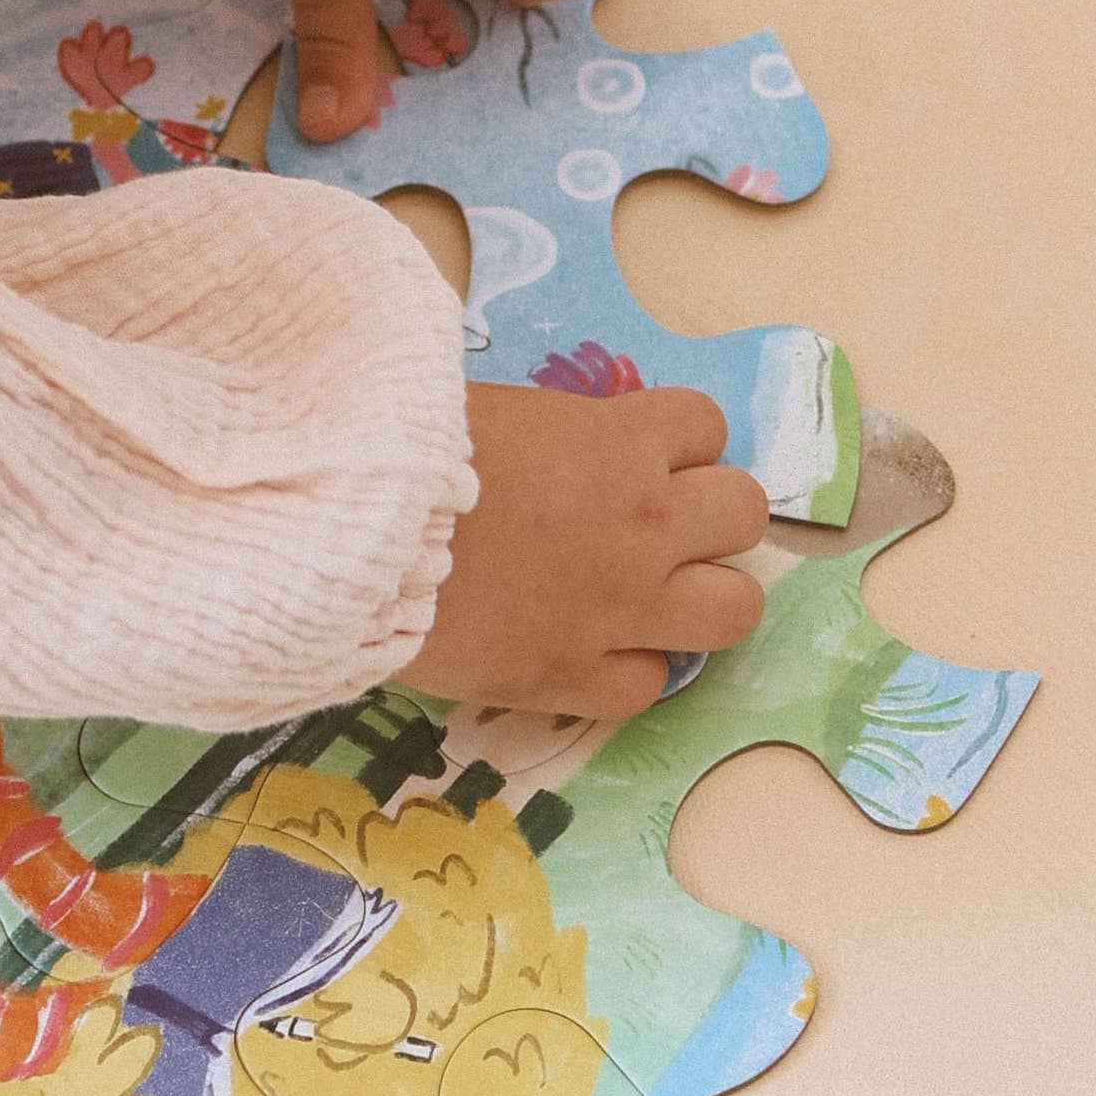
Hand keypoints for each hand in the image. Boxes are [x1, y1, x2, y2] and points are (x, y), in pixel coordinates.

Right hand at [406, 385, 767, 719]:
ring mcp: (621, 607)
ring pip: (735, 608)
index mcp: (622, 442)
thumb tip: (552, 445)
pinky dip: (626, 672)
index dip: (675, 442)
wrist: (351, 537)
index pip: (706, 424)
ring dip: (702, 598)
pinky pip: (651, 686)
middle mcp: (645, 523)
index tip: (637, 456)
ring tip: (652, 599)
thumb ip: (553, 433)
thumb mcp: (494, 409)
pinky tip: (588, 654)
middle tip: (654, 528)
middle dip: (708, 516)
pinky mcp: (576, 678)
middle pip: (744, 513)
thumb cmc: (405, 452)